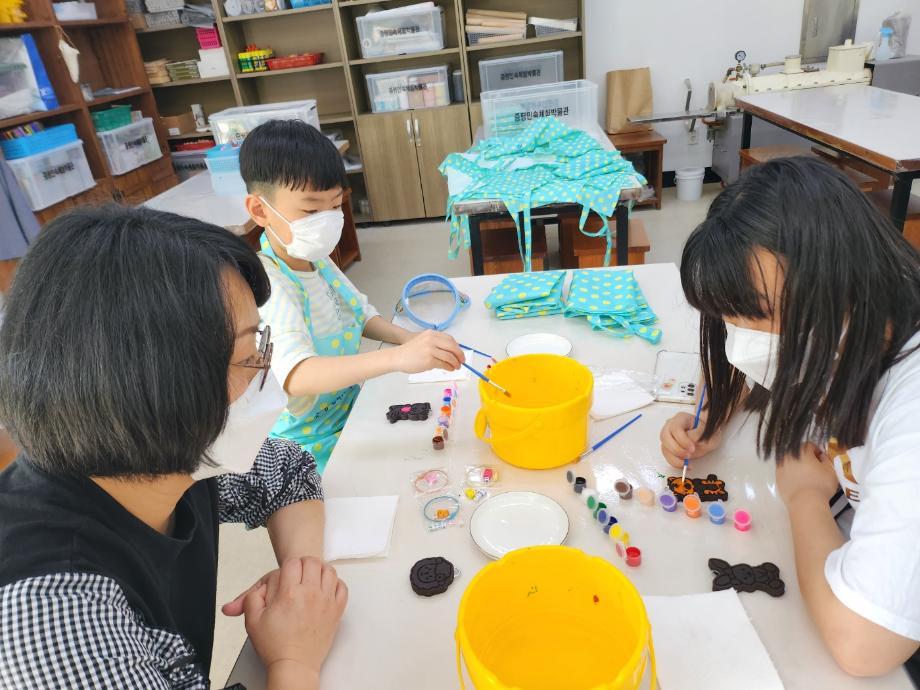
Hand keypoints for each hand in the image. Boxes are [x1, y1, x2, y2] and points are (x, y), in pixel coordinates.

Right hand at [232, 558, 347, 681]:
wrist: (294, 665)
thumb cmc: (276, 645)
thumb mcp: (253, 621)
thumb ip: (249, 599)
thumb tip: (256, 589)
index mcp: (288, 594)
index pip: (293, 562)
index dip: (288, 566)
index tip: (286, 575)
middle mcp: (310, 594)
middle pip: (312, 562)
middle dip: (304, 564)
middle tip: (298, 575)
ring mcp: (326, 601)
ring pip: (329, 571)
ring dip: (320, 571)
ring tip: (311, 580)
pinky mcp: (336, 611)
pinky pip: (342, 587)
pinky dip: (335, 584)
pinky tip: (325, 590)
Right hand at [390, 330, 462, 372]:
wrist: (397, 357)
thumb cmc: (410, 351)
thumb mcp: (424, 340)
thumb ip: (436, 343)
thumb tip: (452, 351)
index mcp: (431, 334)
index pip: (450, 339)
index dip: (457, 347)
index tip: (460, 353)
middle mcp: (432, 340)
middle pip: (452, 347)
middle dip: (459, 355)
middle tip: (462, 361)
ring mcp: (430, 350)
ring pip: (449, 357)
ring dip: (455, 363)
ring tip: (456, 367)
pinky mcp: (429, 360)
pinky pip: (444, 364)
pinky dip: (449, 367)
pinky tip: (449, 369)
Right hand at [659, 412, 722, 468]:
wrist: (705, 436)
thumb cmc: (706, 432)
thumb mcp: (707, 432)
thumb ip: (698, 436)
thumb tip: (690, 443)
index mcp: (681, 418)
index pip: (675, 428)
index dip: (682, 440)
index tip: (692, 448)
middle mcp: (670, 426)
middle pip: (665, 437)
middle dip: (677, 449)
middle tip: (688, 456)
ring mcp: (667, 436)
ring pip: (664, 448)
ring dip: (675, 458)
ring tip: (687, 462)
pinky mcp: (667, 447)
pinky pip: (667, 456)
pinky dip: (675, 462)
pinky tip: (685, 464)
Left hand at [776, 443, 839, 506]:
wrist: (805, 502)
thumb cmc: (821, 484)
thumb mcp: (830, 470)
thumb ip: (826, 459)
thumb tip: (821, 456)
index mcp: (801, 451)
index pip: (809, 445)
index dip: (817, 451)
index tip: (821, 459)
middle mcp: (788, 456)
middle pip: (797, 453)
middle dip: (805, 457)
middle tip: (814, 467)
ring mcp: (780, 467)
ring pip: (789, 462)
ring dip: (796, 465)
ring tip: (805, 475)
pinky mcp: (777, 478)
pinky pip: (784, 472)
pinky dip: (790, 474)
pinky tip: (798, 482)